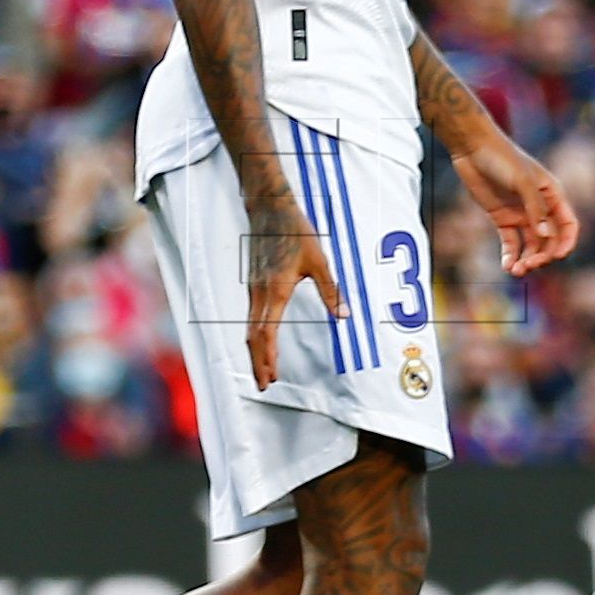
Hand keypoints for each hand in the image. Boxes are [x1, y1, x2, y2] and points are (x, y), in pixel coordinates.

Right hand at [243, 197, 341, 390]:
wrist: (269, 209)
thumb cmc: (294, 232)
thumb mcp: (319, 261)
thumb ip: (331, 290)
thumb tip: (344, 315)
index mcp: (275, 291)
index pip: (267, 333)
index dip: (268, 357)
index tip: (271, 376)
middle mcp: (259, 294)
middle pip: (253, 337)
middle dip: (258, 363)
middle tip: (264, 384)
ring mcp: (254, 289)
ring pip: (250, 328)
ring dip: (256, 351)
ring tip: (264, 370)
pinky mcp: (254, 284)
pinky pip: (251, 317)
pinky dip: (255, 335)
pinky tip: (263, 341)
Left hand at [452, 136, 580, 277]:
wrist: (472, 147)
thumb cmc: (502, 158)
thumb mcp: (522, 181)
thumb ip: (535, 208)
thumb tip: (546, 236)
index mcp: (552, 194)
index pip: (568, 224)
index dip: (566, 242)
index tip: (558, 257)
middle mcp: (539, 207)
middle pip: (549, 240)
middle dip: (542, 256)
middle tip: (529, 265)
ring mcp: (520, 213)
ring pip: (531, 245)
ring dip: (526, 260)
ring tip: (515, 270)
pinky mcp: (502, 218)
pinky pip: (511, 242)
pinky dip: (510, 256)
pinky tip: (507, 266)